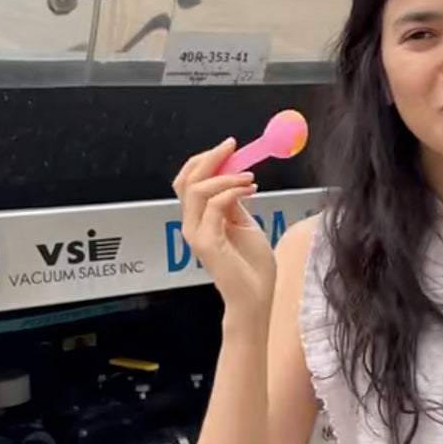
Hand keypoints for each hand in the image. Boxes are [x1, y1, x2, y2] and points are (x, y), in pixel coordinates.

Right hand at [172, 138, 275, 320]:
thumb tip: (233, 179)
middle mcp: (192, 224)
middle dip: (209, 158)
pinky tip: (250, 191)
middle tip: (231, 146)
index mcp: (199, 218)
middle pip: (186, 180)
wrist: (256, 296)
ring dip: (225, 176)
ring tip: (250, 178)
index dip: (207, 160)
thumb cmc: (253, 266)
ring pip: (197, 190)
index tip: (230, 146)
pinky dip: (231, 192)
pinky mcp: (205, 243)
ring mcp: (196, 233)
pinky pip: (213, 206)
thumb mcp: (244, 225)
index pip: (190, 180)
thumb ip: (233, 204)